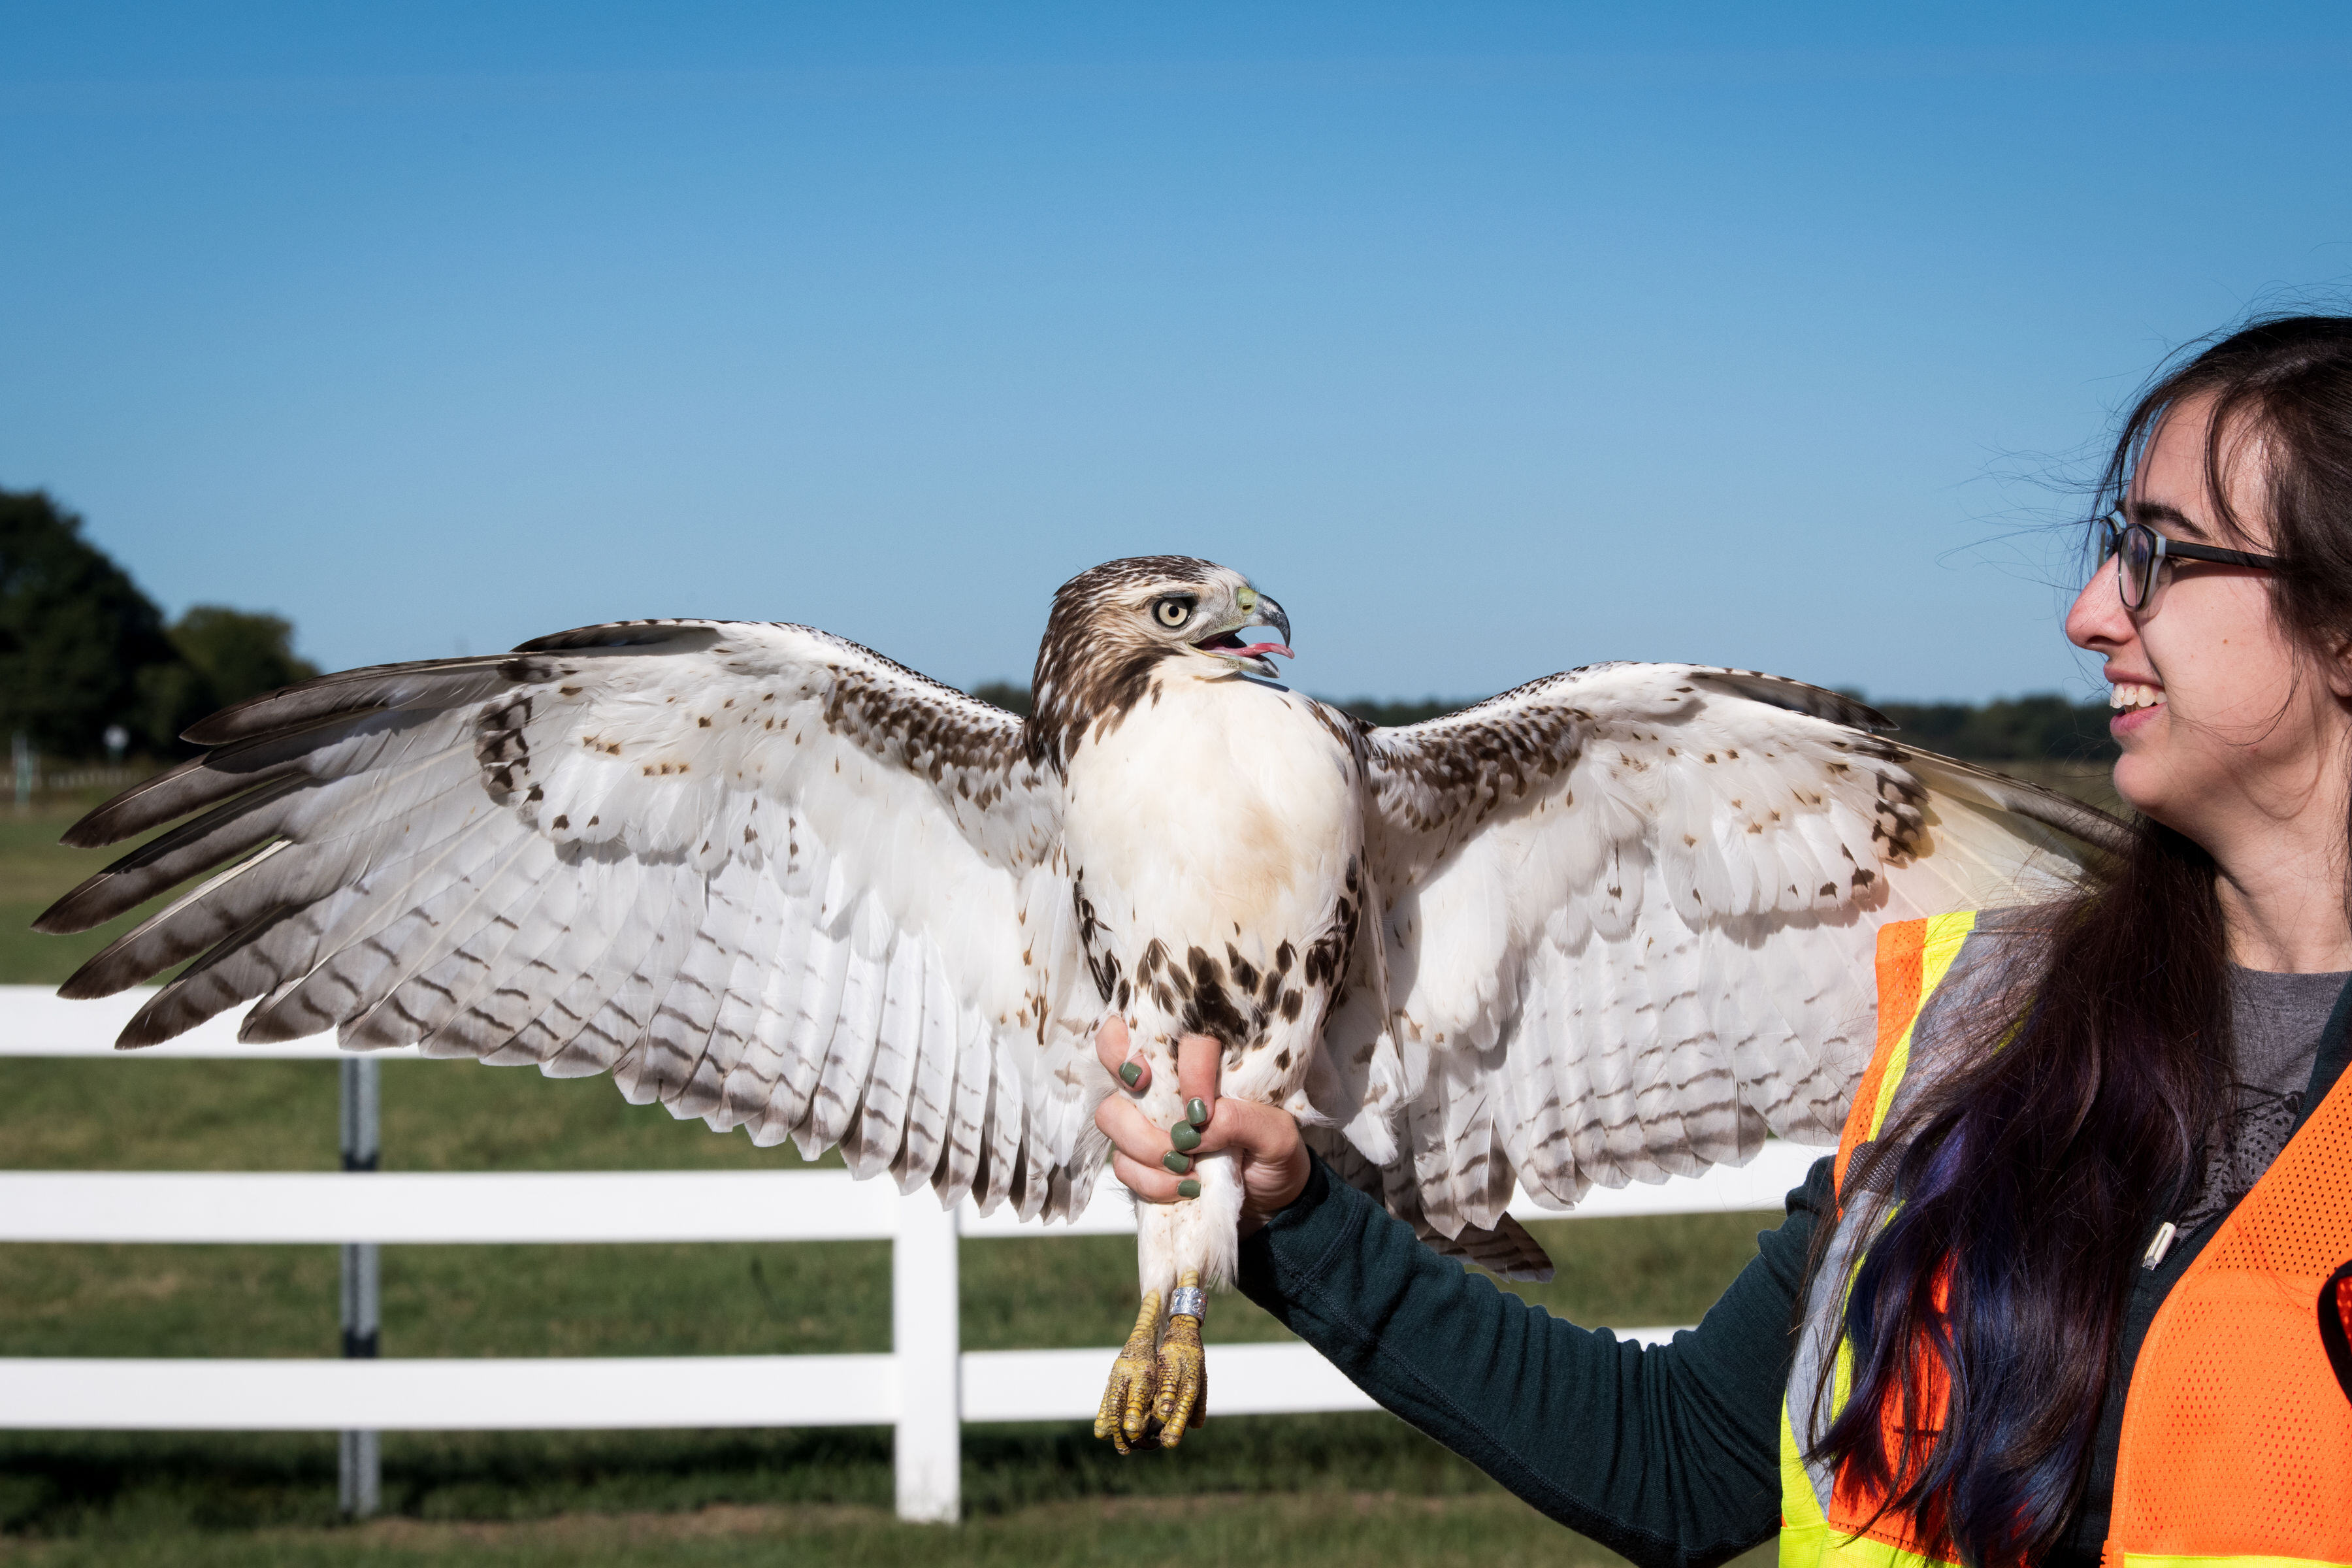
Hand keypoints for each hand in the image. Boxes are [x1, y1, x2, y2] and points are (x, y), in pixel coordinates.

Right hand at [1093, 1017, 1311, 1232]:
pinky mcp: (1135, 1155)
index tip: (1200, 1110)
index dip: (1181, 1064)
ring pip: (1111, 1113)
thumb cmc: (1273, 1153)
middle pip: (1115, 1045)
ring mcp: (1144, 1115)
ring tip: (1185, 1166)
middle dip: (1127, 1073)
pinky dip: (1150, 1181)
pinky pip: (1121, 1162)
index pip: (1178, 1029)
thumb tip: (1198, 1124)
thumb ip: (1243, 1119)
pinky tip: (1184, 1188)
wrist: (1269, 1201)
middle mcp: (1166, 1078)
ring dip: (1144, 1144)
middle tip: (1158, 1106)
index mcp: (1205, 1058)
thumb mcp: (1275, 1135)